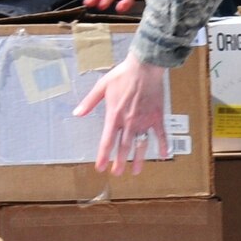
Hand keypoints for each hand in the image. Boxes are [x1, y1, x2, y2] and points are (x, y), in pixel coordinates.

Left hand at [74, 52, 168, 174]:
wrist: (144, 67)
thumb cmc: (123, 75)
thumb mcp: (102, 86)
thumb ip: (90, 102)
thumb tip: (77, 113)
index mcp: (115, 116)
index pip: (107, 141)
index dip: (103, 156)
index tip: (101, 168)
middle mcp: (129, 122)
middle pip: (124, 147)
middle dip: (120, 162)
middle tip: (117, 173)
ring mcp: (145, 121)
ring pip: (141, 145)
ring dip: (138, 159)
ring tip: (136, 171)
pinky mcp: (157, 117)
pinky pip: (161, 135)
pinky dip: (163, 145)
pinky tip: (163, 155)